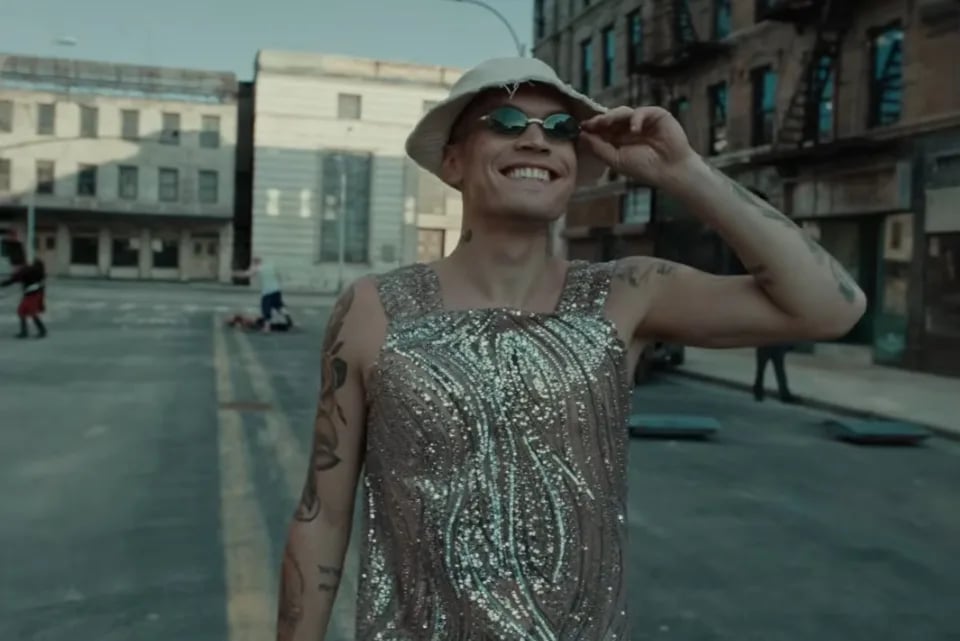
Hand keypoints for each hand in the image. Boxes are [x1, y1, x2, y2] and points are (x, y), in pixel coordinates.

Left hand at [579, 106, 696, 185]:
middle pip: (611, 118)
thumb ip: (599, 148)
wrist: (670, 170)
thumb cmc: (645, 168)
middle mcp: (629, 128)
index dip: (592, 127)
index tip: (581, 127)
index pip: (603, 129)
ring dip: (612, 116)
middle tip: (591, 123)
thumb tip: (582, 136)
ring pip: (623, 112)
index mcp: (619, 139)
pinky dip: (636, 119)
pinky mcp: (656, 115)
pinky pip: (641, 111)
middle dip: (600, 120)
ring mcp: (642, 121)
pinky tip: (634, 130)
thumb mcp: (616, 160)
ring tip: (604, 123)